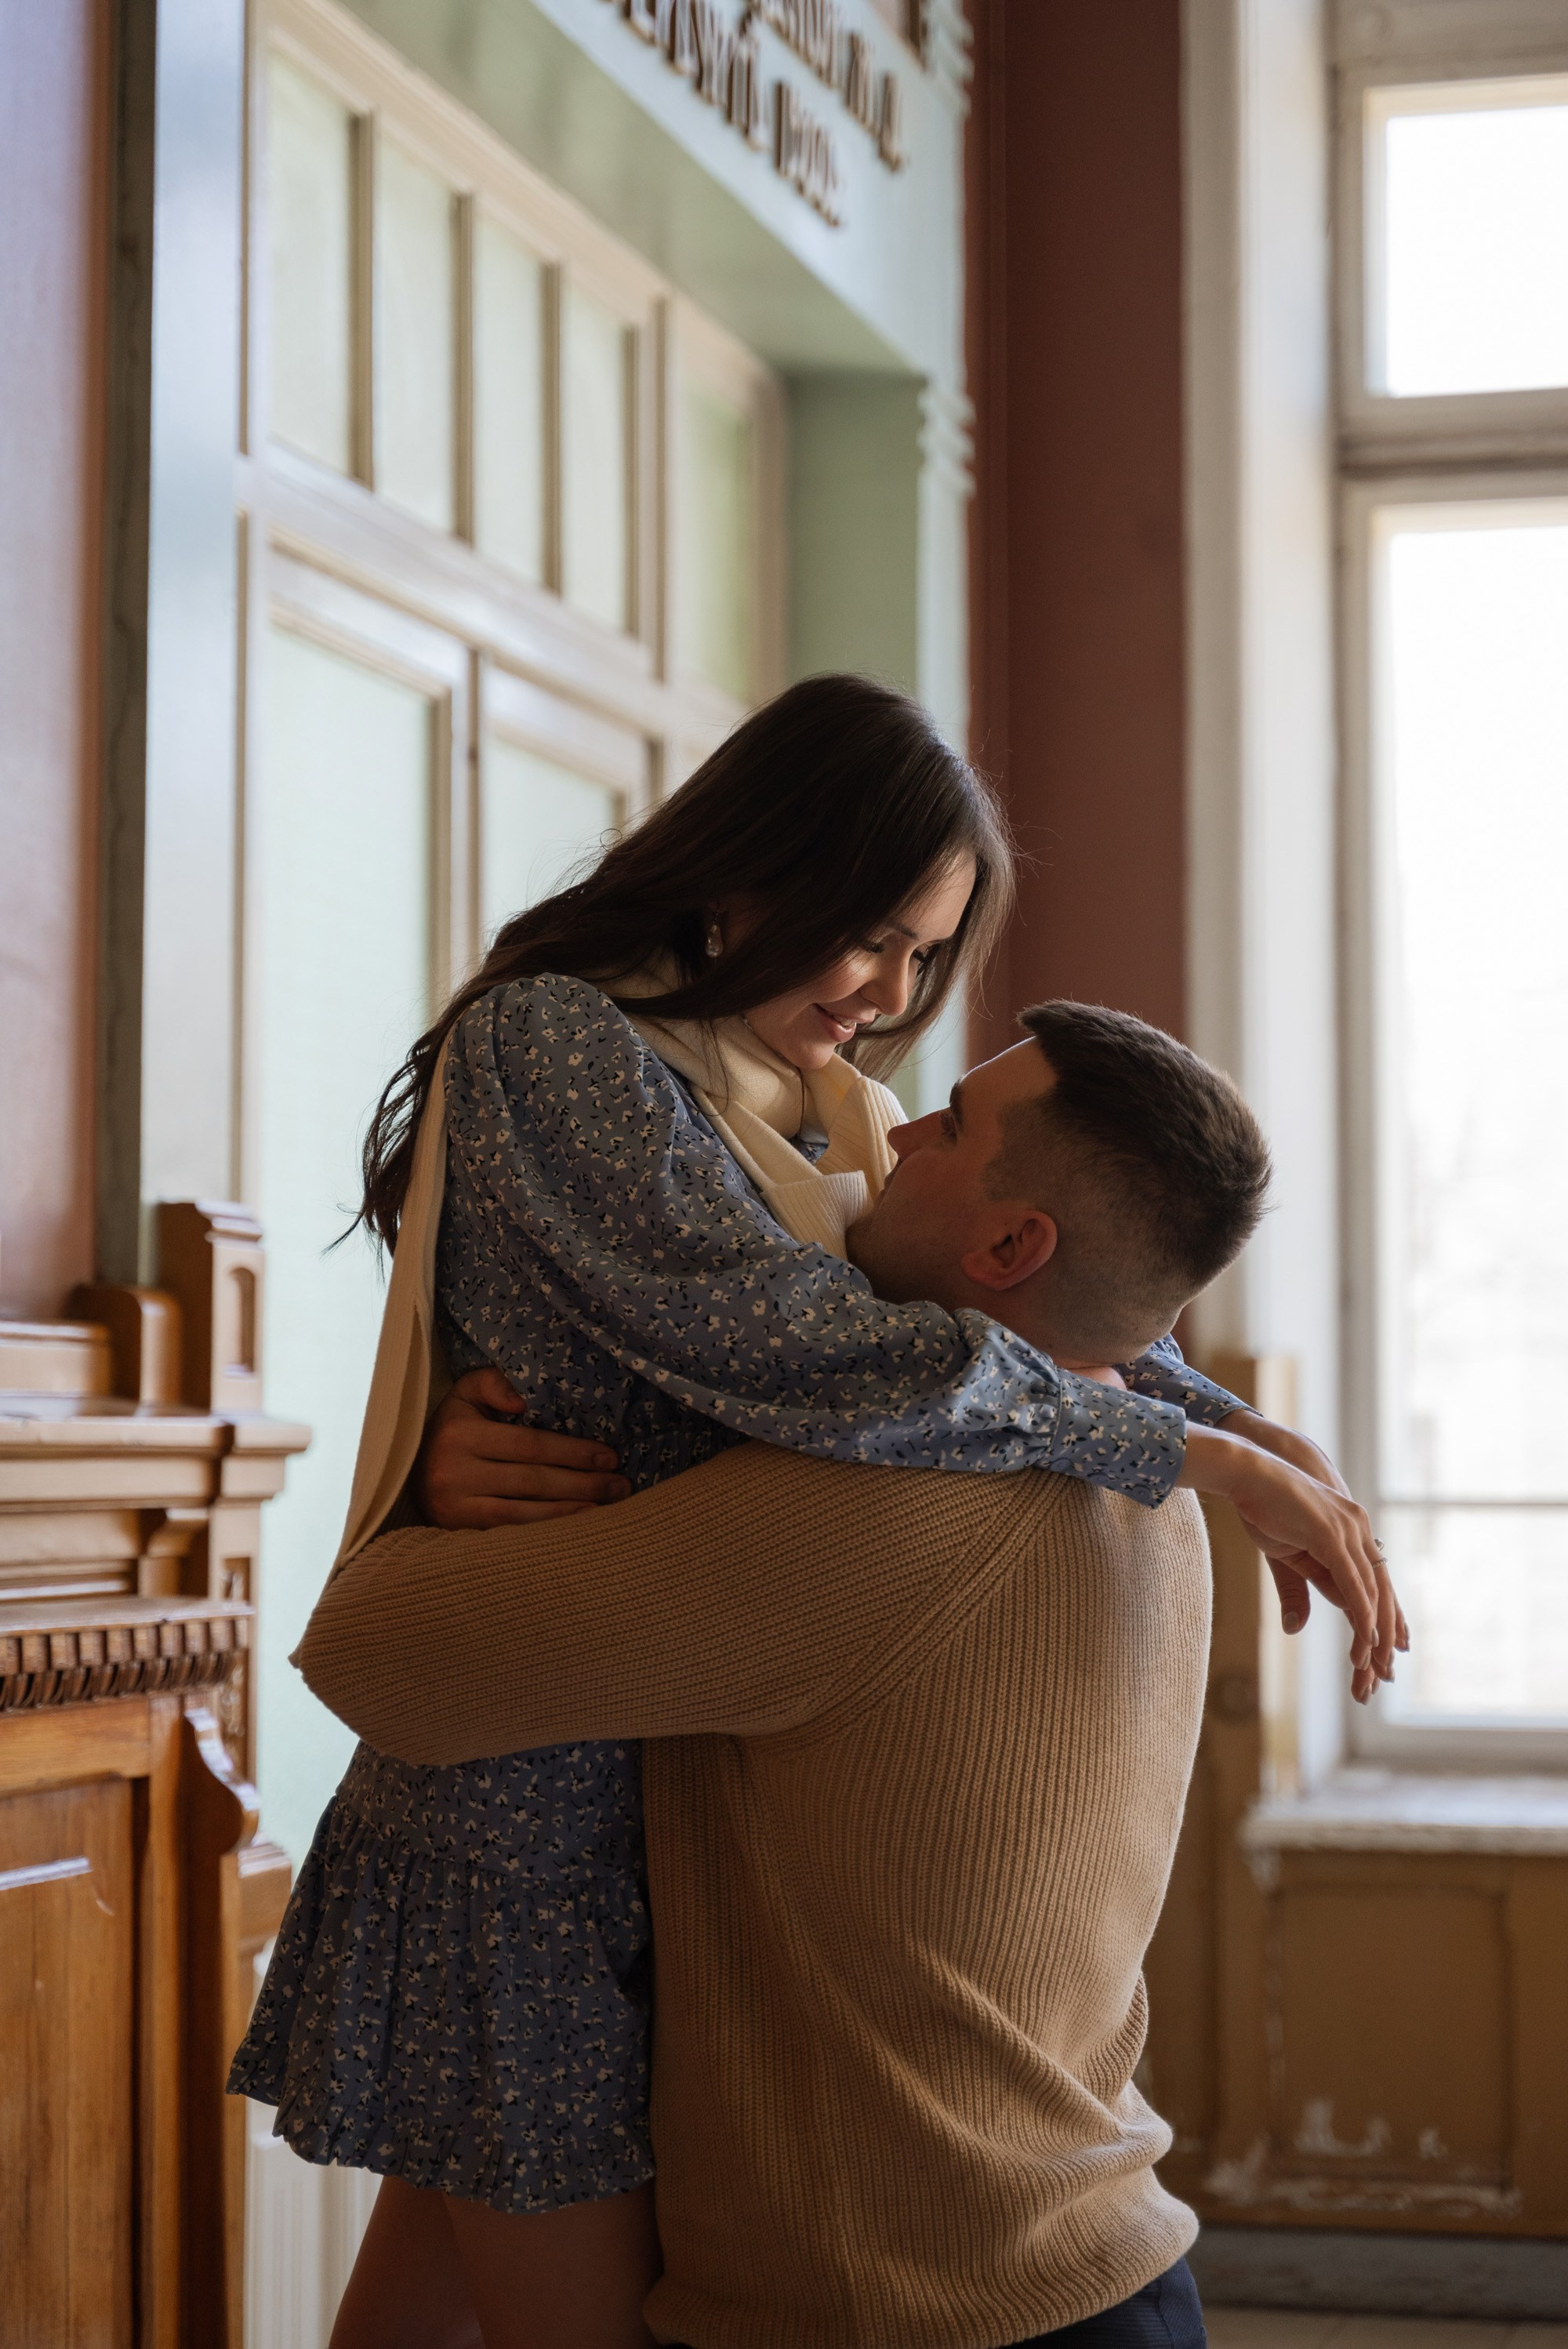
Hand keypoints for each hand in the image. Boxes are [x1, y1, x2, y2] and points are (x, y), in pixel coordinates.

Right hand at [416, 1368, 630, 1530]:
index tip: (609, 1455)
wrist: (405, 1473)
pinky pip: (510, 1535)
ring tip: (609, 1507)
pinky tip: (576, 1528)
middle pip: (533, 1480)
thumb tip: (522, 1402)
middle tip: (621, 1484)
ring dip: (572, 1512)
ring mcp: (454, 1508)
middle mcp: (453, 1473)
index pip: (529, 1445)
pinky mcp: (456, 1533)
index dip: (572, 1451)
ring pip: (524, 1513)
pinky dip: (546, 1532)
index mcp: (460, 1434)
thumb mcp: (465, 1395)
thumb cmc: (450, 1429)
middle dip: (583, 1483)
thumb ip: (492, 1383)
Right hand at [1179, 1425, 1400, 1703]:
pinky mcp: (1333, 1536)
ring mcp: (1349, 1531)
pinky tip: (1366, 1642)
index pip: (1375, 1585)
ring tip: (1373, 1671)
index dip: (1383, 1621)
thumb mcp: (1286, 1556)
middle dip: (1384, 1639)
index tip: (1386, 1656)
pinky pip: (1354, 1585)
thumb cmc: (1262, 1506)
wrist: (1246, 1471)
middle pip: (1382, 1594)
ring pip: (1372, 1595)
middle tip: (1385, 1677)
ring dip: (1374, 1637)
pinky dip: (1362, 1616)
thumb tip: (1298, 1628)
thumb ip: (1300, 1591)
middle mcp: (1360, 1530)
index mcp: (1352, 1533)